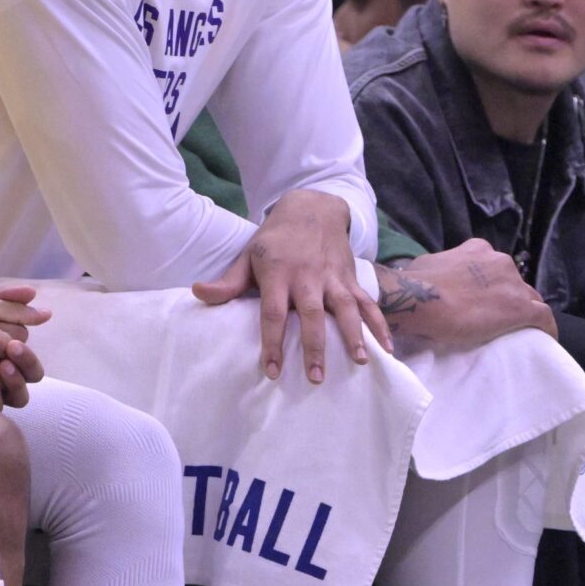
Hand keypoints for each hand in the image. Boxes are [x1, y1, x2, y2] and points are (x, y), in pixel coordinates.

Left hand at [192, 188, 388, 382]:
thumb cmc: (275, 239)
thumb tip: (198, 293)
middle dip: (315, 346)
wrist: (312, 207)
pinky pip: (368, 302)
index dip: (272, 342)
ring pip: (346, 308)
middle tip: (317, 378)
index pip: (273, 313)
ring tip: (359, 362)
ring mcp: (333, 277)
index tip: (272, 371)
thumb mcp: (248, 255)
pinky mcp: (350, 277)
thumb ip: (228, 282)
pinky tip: (386, 348)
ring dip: (353, 335)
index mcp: (278, 273)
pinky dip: (379, 324)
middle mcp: (307, 276)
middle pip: (312, 314)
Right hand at [376, 240, 555, 350]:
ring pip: (530, 298)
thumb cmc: (417, 284)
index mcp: (478, 250)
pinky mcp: (520, 308)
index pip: (495, 268)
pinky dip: (546, 327)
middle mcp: (500, 262)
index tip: (486, 299)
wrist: (421, 300)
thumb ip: (439, 269)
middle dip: (510, 297)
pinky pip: (543, 317)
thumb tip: (432, 277)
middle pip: (515, 283)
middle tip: (496, 317)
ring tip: (519, 331)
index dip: (493, 284)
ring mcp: (512, 285)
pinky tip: (545, 338)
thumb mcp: (426, 266)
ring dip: (526, 312)